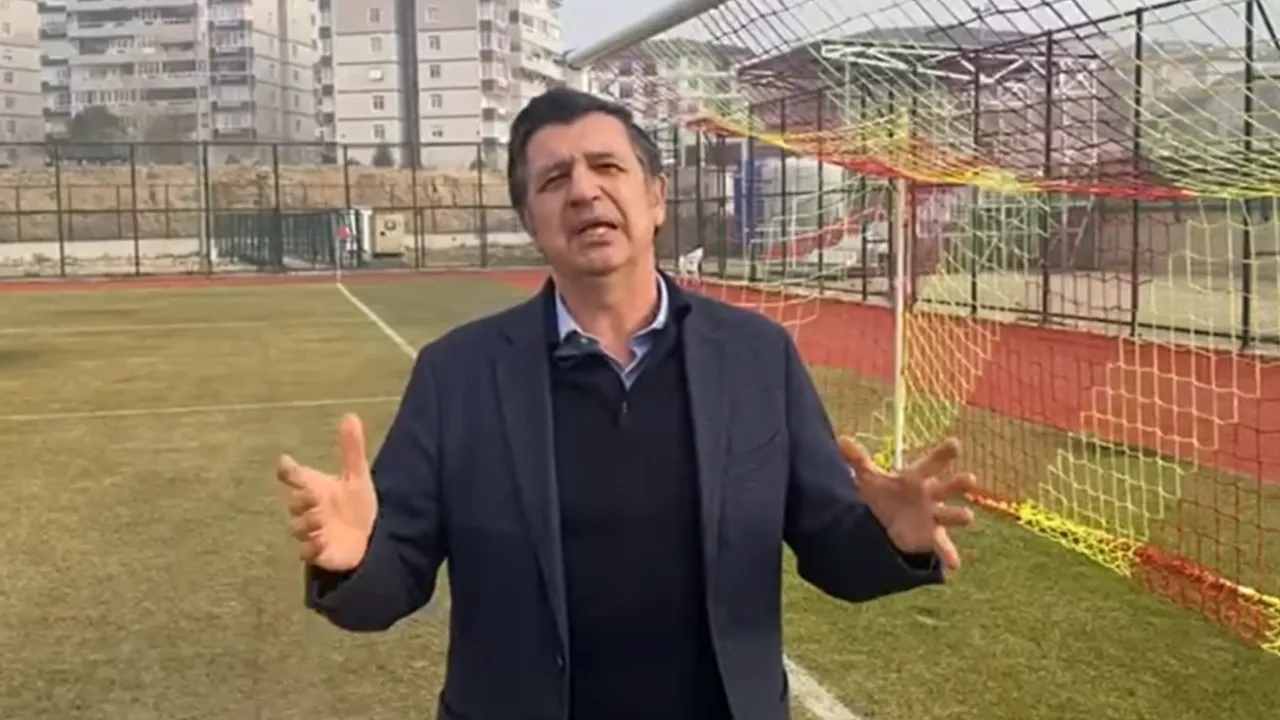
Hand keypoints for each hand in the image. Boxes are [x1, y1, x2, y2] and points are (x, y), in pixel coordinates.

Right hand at [276, 413, 377, 571]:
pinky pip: (308, 552)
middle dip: (300, 498)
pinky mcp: (318, 553)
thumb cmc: (355, 505)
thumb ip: (351, 448)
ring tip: (320, 516)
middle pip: (294, 502)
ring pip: (298, 527)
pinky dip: (312, 548)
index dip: (288, 471)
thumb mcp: (356, 475)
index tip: (286, 464)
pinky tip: (322, 541)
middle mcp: (308, 509)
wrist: (368, 538)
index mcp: (314, 487)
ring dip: (306, 522)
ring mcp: (311, 532)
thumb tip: (350, 415)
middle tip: (313, 494)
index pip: (293, 476)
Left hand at [839, 436, 976, 570]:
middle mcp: (931, 495)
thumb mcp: (871, 478)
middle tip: (969, 478)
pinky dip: (949, 554)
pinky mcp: (932, 536)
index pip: (932, 463)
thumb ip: (858, 459)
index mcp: (918, 478)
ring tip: (967, 516)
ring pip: (951, 514)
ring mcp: (934, 516)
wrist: (889, 523)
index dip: (943, 453)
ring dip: (959, 515)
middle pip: (948, 487)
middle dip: (959, 483)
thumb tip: (841, 439)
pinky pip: (943, 545)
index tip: (955, 444)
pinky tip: (954, 564)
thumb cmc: (886, 494)